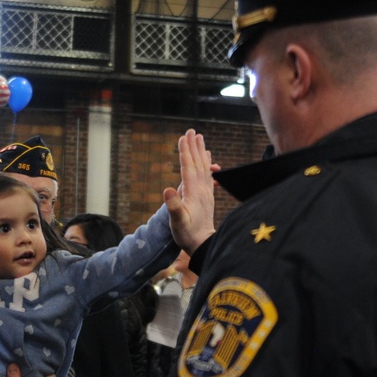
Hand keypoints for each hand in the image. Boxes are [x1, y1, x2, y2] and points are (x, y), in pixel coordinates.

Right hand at [164, 129, 216, 253]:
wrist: (203, 244)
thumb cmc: (187, 234)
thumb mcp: (177, 222)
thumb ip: (173, 206)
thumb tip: (167, 189)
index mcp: (193, 192)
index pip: (188, 167)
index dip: (185, 152)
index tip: (183, 137)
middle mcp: (202, 189)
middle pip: (198, 163)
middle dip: (194, 146)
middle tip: (192, 131)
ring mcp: (206, 193)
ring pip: (204, 168)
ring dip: (201, 152)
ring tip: (200, 140)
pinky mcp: (207, 198)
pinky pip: (208, 176)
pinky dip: (207, 165)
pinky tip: (209, 162)